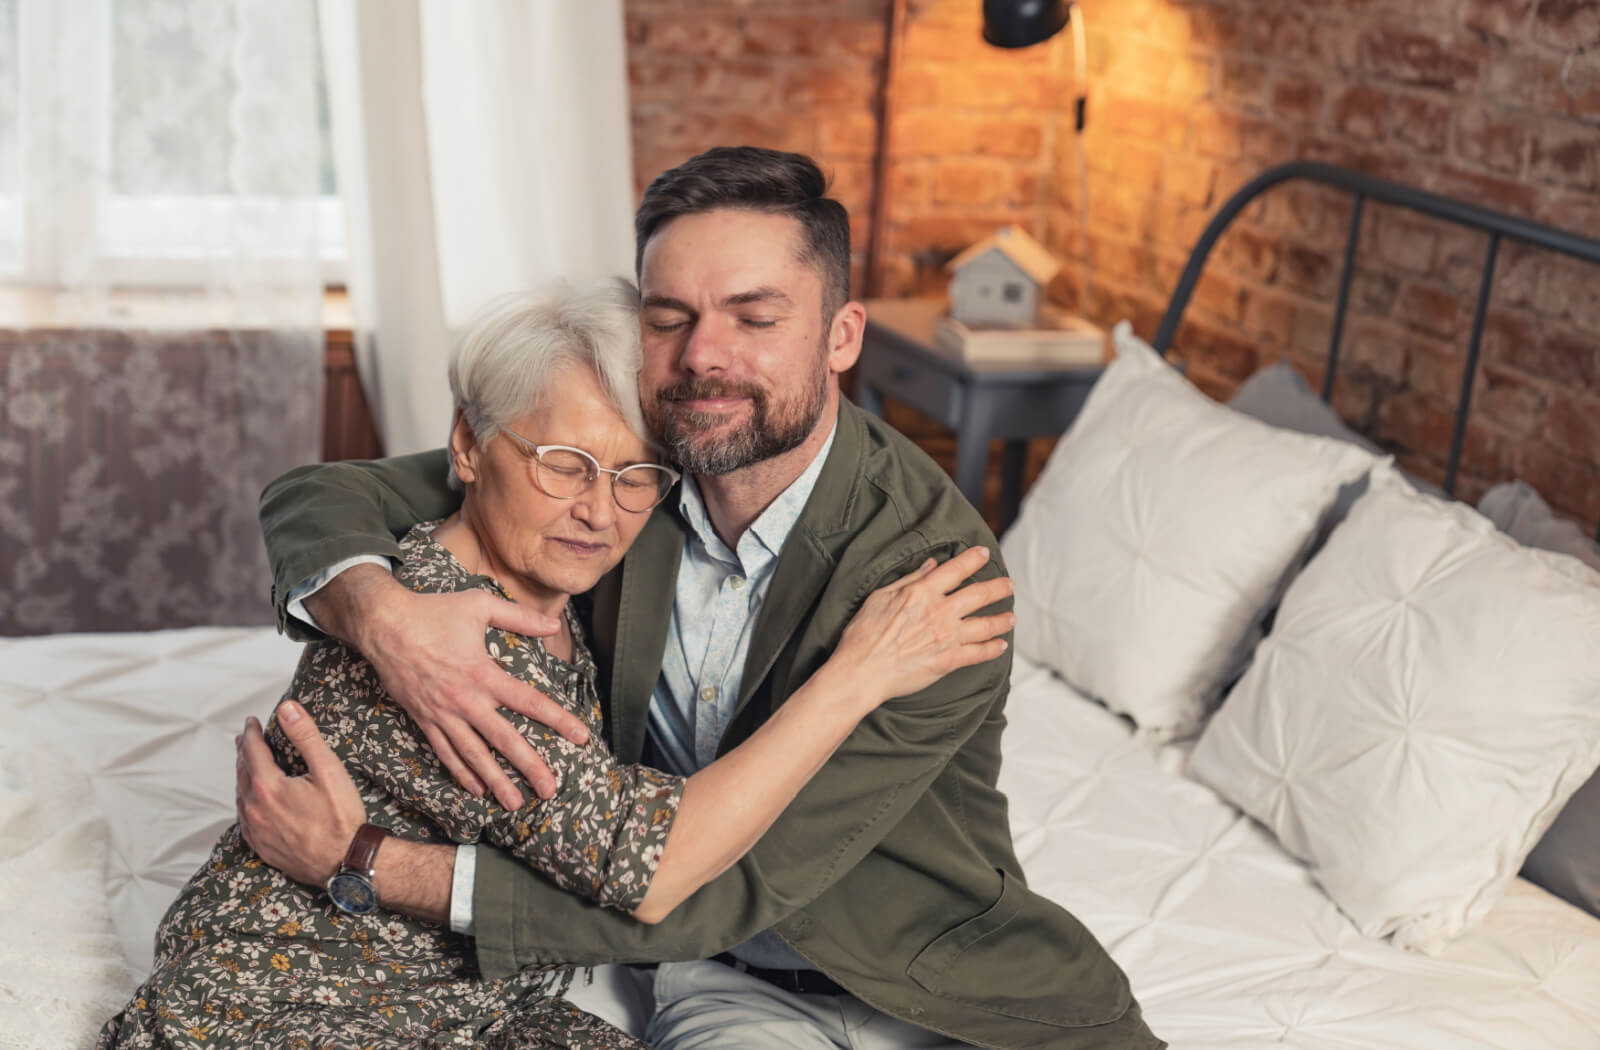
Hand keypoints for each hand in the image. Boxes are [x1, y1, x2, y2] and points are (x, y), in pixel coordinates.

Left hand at [236, 701, 365, 886]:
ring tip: (248, 764)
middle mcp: (255, 808)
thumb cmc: (340, 818)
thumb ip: (305, 737)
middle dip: (244, 752)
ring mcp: (255, 830)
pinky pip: (244, 818)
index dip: (251, 732)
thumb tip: (287, 709)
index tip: (252, 721)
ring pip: (241, 795)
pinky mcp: (261, 846)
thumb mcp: (328, 771)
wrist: (344, 863)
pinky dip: (245, 801)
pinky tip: (252, 799)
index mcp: (268, 786)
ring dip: (243, 775)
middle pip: (242, 771)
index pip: (252, 750)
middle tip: (247, 739)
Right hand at [313, 565, 590, 809]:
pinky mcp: (423, 718)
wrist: (381, 623)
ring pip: (473, 755)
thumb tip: (553, 626)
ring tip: (514, 804)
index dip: (557, 719)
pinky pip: (444, 751)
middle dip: (529, 767)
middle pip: (503, 740)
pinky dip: (461, 772)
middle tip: (550, 789)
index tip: (581, 737)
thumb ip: (519, 618)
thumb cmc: (432, 611)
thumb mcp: (479, 605)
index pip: (529, 701)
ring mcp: (442, 713)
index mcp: (482, 673)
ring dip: (495, 781)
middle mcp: (464, 700)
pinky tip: (476, 789)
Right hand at [833, 546, 1013, 708]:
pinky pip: (978, 654)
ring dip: (1002, 619)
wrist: (862, 671)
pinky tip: (1001, 645)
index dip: (973, 559)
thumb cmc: (864, 633)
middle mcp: (940, 613)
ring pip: (985, 625)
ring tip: (1011, 616)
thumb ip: (910, 580)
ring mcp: (947, 638)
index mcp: (922, 593)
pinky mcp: (948, 662)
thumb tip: (932, 564)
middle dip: (998, 587)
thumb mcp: (880, 597)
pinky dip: (992, 649)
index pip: (956, 569)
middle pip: (979, 595)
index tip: (984, 554)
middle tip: (1009, 585)